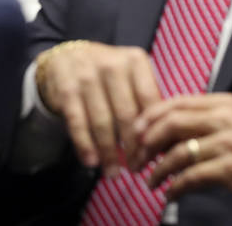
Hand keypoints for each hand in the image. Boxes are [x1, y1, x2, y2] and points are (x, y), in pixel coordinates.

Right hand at [36, 41, 160, 176]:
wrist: (67, 57)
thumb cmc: (108, 76)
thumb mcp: (131, 77)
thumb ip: (147, 103)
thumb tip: (165, 144)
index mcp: (134, 61)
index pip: (149, 100)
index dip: (153, 131)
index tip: (154, 156)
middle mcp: (111, 64)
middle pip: (127, 114)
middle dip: (133, 147)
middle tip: (136, 168)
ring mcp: (86, 75)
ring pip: (102, 122)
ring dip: (109, 152)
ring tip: (114, 173)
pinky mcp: (66, 89)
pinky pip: (77, 122)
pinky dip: (85, 145)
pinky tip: (92, 162)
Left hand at [129, 93, 231, 204]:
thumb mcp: (230, 122)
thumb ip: (199, 121)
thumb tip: (158, 131)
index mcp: (221, 103)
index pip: (174, 102)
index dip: (148, 117)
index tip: (133, 133)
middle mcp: (224, 118)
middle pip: (171, 123)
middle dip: (146, 143)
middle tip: (136, 159)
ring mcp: (228, 143)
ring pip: (178, 152)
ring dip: (158, 170)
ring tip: (150, 181)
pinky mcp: (231, 168)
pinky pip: (191, 177)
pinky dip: (175, 187)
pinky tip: (169, 194)